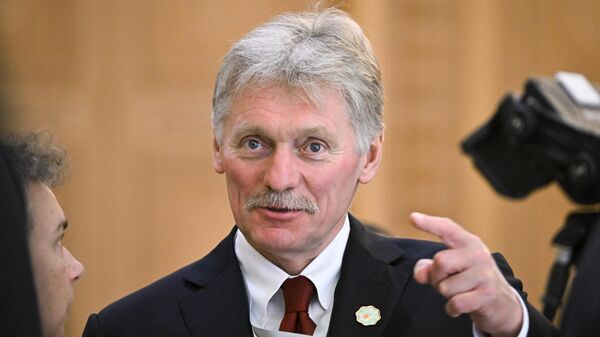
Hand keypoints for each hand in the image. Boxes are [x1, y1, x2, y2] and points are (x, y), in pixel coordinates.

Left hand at [410, 212, 522, 336]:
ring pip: (445, 287)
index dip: (429, 224)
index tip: (413, 218)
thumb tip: (420, 274)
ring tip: (460, 292)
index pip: (447, 229)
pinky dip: (452, 309)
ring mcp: (484, 274)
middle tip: (447, 282)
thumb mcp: (452, 269)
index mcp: (468, 243)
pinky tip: (460, 306)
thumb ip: (431, 267)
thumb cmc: (470, 281)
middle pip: (440, 261)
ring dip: (446, 295)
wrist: (503, 303)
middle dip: (436, 277)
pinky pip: (455, 303)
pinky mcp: (487, 295)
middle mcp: (478, 254)